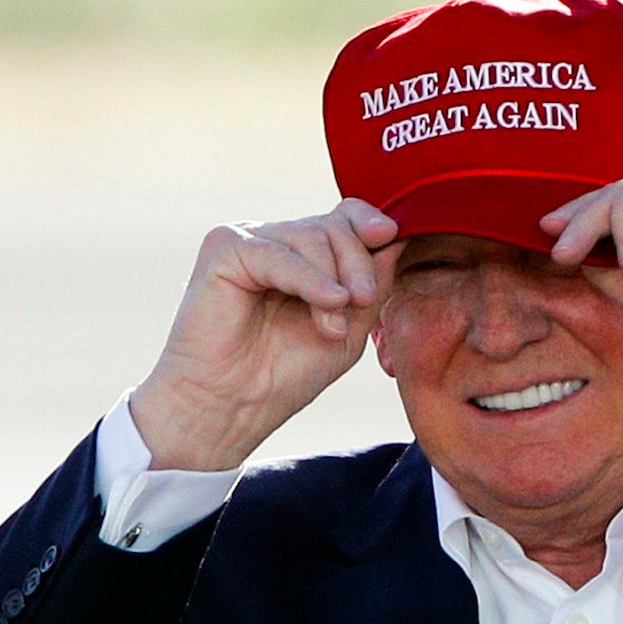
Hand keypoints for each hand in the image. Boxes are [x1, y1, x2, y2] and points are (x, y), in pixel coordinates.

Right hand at [130, 201, 401, 470]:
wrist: (232, 406)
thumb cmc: (284, 375)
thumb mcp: (349, 330)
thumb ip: (372, 285)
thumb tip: (398, 236)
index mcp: (303, 257)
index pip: (343, 217)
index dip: (369, 222)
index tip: (390, 235)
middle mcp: (275, 241)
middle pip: (333, 225)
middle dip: (357, 263)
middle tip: (363, 302)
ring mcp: (248, 241)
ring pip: (310, 235)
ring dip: (334, 280)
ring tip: (333, 326)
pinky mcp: (224, 249)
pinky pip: (278, 253)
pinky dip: (308, 278)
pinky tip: (329, 303)